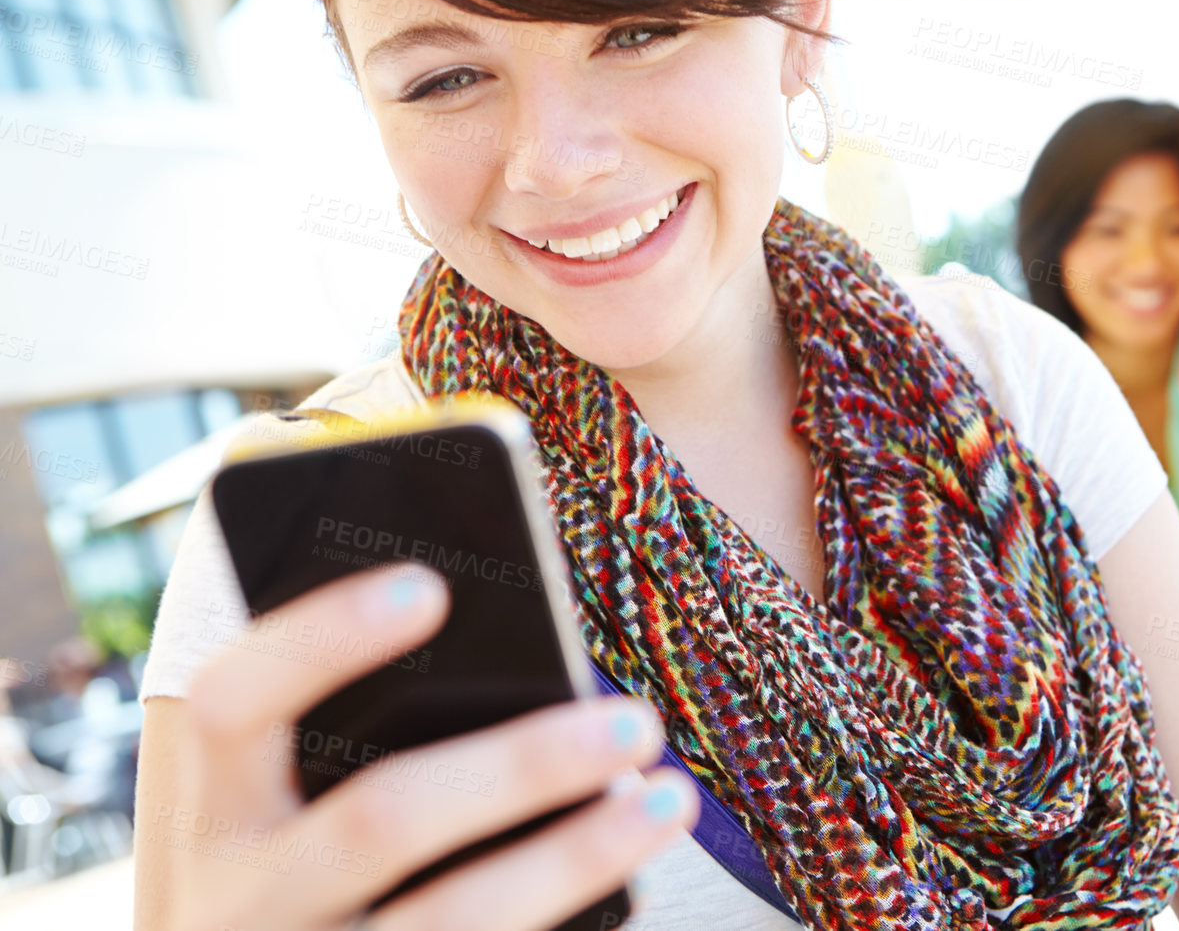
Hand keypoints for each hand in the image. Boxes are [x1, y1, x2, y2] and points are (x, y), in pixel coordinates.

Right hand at [156, 562, 695, 930]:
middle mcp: (238, 899)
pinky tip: (635, 883)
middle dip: (520, 767)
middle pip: (379, 821)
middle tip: (636, 722)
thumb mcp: (283, 808)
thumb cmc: (296, 867)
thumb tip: (506, 633)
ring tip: (668, 800)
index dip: (321, 637)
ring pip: (453, 916)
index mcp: (207, 810)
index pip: (232, 701)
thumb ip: (356, 727)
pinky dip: (570, 919)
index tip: (429, 585)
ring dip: (574, 856)